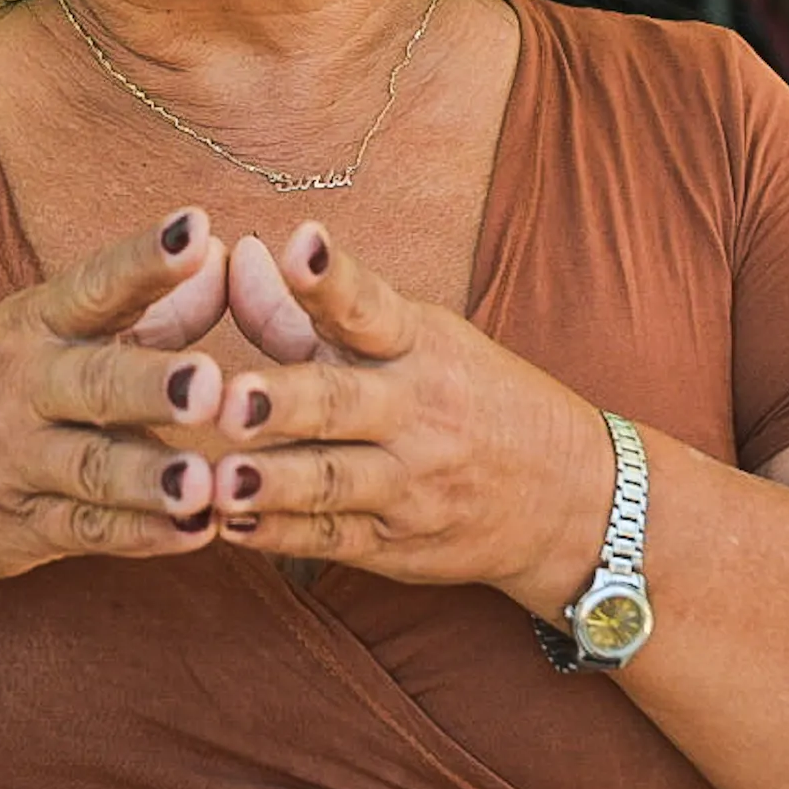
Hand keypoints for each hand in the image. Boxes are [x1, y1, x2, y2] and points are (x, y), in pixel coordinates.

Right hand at [0, 209, 232, 586]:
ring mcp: (17, 462)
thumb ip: (143, 306)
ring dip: (149, 476)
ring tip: (204, 483)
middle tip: (207, 384)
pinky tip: (193, 533)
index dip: (144, 260)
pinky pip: (86, 532)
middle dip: (150, 383)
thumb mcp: (43, 331)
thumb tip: (225, 260)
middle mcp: (22, 387)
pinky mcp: (20, 528)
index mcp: (32, 323)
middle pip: (94, 382)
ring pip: (91, 468)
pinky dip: (140, 536)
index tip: (195, 230)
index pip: (93, 285)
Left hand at [210, 224, 614, 615]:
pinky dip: (280, 536)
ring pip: (332, 481)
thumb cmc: (465, 395)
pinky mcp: (396, 545)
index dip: (331, 275)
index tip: (299, 243)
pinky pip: (332, 540)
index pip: (369, 305)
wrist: (569, 496)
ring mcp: (407, 483)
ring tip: (218, 477)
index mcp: (417, 344)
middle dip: (284, 400)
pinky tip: (232, 526)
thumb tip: (231, 253)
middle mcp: (414, 410)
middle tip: (229, 397)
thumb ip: (306, 309)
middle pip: (341, 401)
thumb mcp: (407, 340)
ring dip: (274, 482)